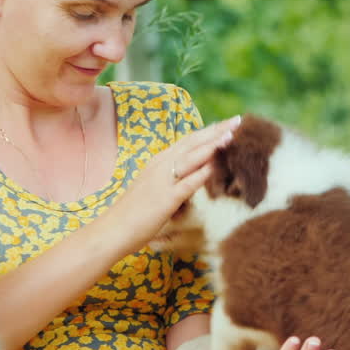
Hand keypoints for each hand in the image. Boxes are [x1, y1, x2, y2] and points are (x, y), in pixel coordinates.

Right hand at [102, 115, 240, 254]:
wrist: (112, 230)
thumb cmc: (132, 213)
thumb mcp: (153, 189)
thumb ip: (170, 180)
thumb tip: (188, 179)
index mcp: (158, 162)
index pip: (188, 141)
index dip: (208, 131)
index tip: (226, 123)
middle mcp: (160, 166)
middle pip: (193, 142)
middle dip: (216, 130)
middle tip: (237, 119)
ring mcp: (162, 181)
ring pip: (191, 158)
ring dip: (212, 145)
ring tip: (231, 134)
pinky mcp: (165, 199)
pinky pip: (187, 183)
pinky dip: (202, 173)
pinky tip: (217, 165)